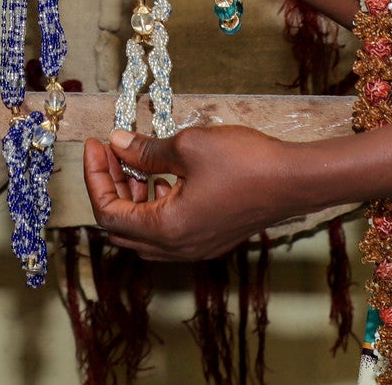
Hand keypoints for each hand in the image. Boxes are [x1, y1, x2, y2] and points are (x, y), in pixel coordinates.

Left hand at [83, 125, 299, 260]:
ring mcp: (195, 247)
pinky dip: (155, 206)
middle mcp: (177, 248)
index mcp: (166, 229)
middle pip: (122, 227)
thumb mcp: (188, 146)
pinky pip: (167, 231)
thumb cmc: (246, 163)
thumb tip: (118, 143)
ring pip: (144, 232)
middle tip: (110, 151)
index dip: (95, 177)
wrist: (296, 181)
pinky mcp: (210, 239)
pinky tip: (164, 177)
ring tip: (135, 161)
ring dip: (132, 197)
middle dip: (110, 187)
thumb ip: (146, 150)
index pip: (108, 212)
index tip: (96, 145)